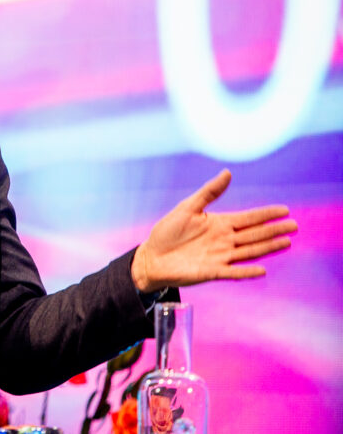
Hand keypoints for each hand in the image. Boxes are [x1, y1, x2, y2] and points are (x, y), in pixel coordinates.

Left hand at [131, 169, 296, 293]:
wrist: (151, 257)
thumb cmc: (168, 232)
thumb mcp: (187, 207)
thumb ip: (208, 192)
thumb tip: (227, 173)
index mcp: (219, 224)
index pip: (248, 218)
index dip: (266, 214)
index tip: (284, 209)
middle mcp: (224, 240)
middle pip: (254, 234)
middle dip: (274, 229)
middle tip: (294, 225)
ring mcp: (220, 256)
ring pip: (249, 251)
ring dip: (267, 247)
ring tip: (286, 242)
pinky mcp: (212, 271)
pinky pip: (233, 271)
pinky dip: (247, 272)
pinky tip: (261, 270)